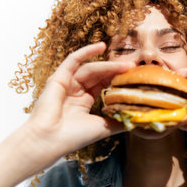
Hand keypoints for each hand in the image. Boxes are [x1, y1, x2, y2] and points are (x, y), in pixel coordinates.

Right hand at [23, 42, 132, 166]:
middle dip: (116, 71)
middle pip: (99, 76)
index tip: (134, 78)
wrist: (49, 140)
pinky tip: (101, 46)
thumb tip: (136, 120)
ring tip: (125, 64)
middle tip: (133, 68)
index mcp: (82, 103)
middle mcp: (74, 92)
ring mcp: (66, 84)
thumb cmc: (72, 137)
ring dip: (108, 65)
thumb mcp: (102, 128)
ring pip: (90, 69)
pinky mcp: (58, 78)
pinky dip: (86, 52)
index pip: (103, 85)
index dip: (118, 80)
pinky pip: (73, 60)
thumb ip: (118, 122)